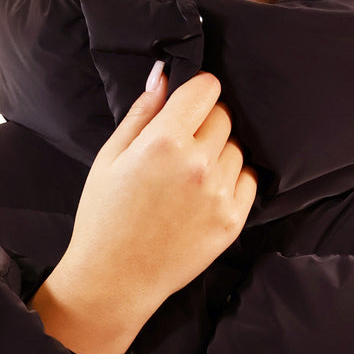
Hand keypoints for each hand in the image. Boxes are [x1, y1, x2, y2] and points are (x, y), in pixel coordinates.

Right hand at [50, 63, 258, 330]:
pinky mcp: (232, 220)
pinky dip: (232, 181)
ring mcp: (219, 194)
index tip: (189, 104)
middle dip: (206, 122)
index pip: (206, 89)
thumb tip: (164, 75)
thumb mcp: (110, 157)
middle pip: (224, 117)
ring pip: (236, 149)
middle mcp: (198, 164)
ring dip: (219, 153)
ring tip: (190, 177)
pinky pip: (248, 180)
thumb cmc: (105, 216)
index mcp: (164, 142)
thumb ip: (142, 113)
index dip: (197, 92)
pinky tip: (205, 195)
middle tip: (182, 147)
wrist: (115, 279)